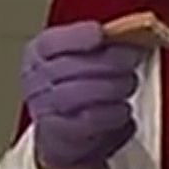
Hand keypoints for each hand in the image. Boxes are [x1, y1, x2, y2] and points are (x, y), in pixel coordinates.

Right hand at [21, 21, 144, 168]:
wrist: (69, 132)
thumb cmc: (81, 85)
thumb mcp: (87, 58)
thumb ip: (103, 44)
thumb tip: (132, 33)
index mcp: (38, 54)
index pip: (50, 43)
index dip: (76, 37)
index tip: (100, 34)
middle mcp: (35, 81)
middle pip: (69, 67)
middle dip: (108, 60)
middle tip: (133, 58)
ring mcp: (43, 109)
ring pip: (79, 93)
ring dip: (113, 86)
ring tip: (129, 83)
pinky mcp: (59, 135)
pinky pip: (88, 122)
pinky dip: (111, 113)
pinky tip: (122, 108)